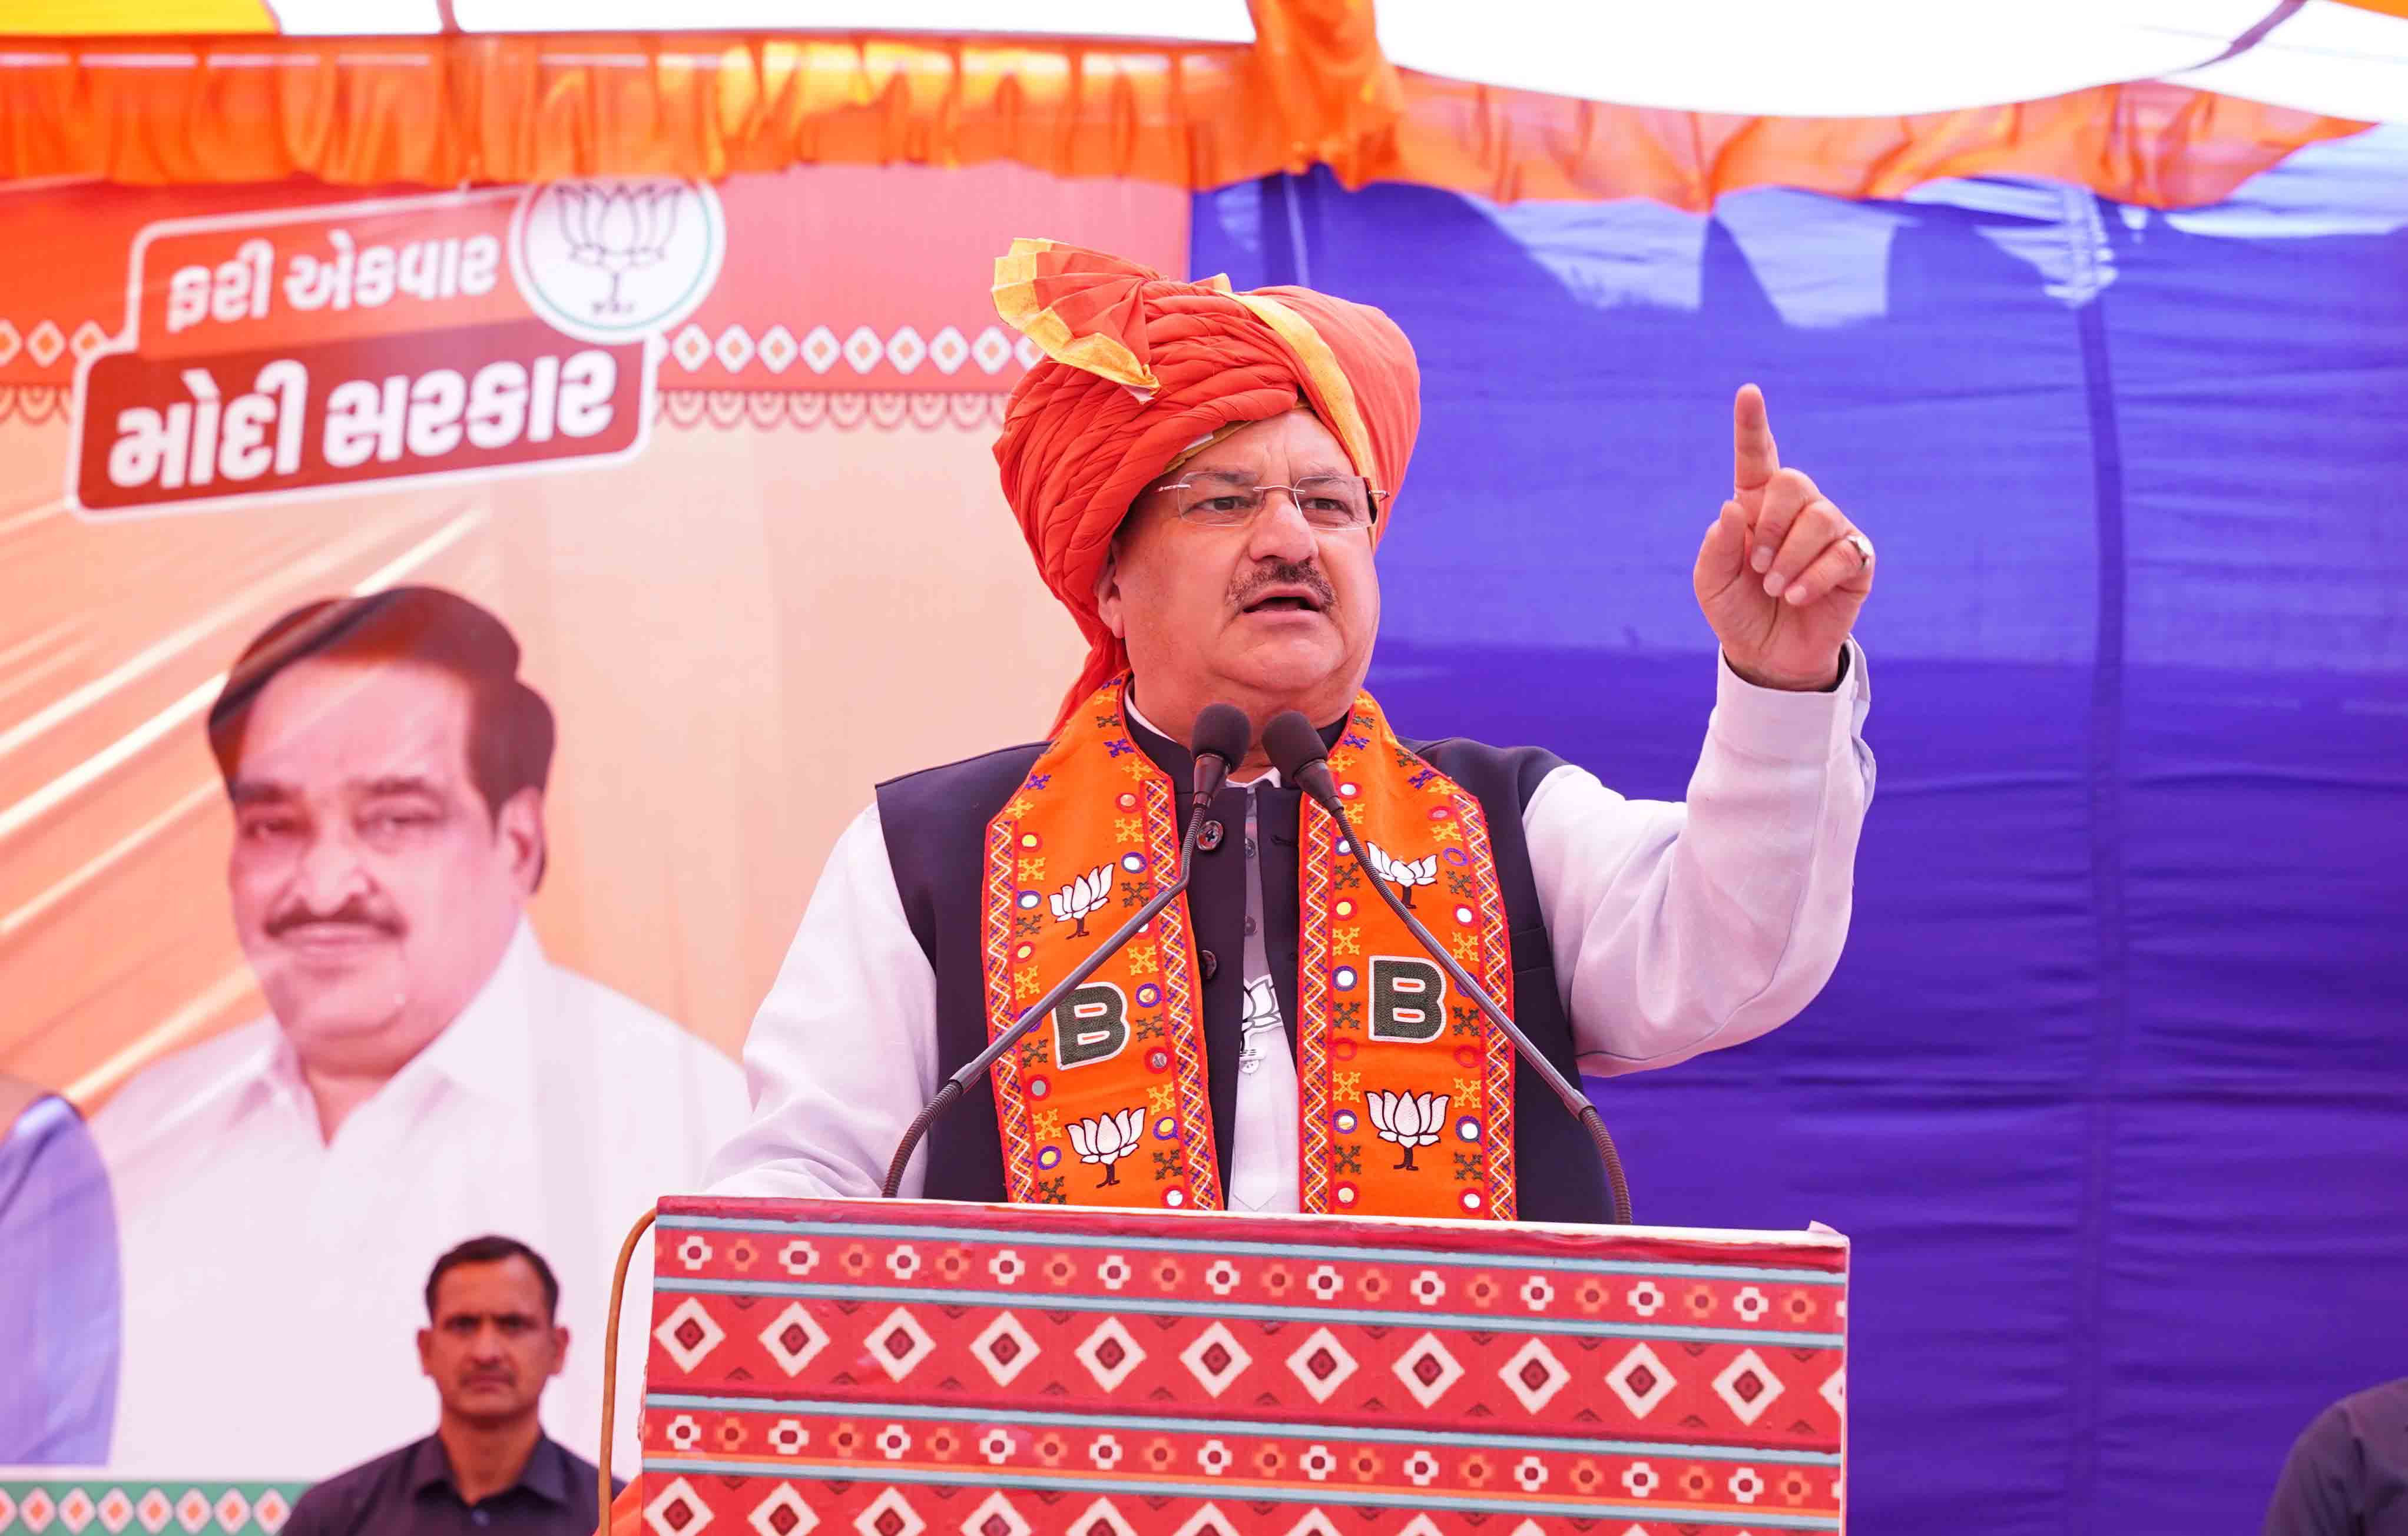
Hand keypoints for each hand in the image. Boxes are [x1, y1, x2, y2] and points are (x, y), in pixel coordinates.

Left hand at [1692, 383, 1873, 690]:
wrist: (1768, 656)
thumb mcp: (1711, 583)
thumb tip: (1735, 507)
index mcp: (1756, 505)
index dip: (1752, 424)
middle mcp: (1796, 511)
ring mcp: (1831, 531)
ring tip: (1775, 588)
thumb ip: (1717, 546)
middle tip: (1757, 565)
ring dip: (1791, 556)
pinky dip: (1814, 577)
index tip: (1748, 392)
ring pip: (1820, 518)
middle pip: (1794, 483)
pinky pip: (1843, 553)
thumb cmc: (1738, 611)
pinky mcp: (1856, 560)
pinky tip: (1797, 597)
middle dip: (1771, 524)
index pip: (1757, 456)